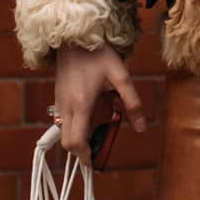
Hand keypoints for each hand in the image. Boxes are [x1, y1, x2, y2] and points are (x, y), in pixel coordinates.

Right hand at [52, 41, 146, 158]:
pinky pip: (61, 120)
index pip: (76, 141)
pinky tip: (88, 118)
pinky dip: (72, 127)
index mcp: (81, 104)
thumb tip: (141, 127)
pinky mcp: (57, 96)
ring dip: (76, 139)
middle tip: (97, 154)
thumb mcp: (121, 76)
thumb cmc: (98, 54)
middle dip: (80, 152)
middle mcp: (66, 106)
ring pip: (62, 131)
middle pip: (66, 142)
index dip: (85, 157)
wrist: (74, 35)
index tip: (95, 163)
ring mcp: (59, 101)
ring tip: (96, 136)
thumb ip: (132, 103)